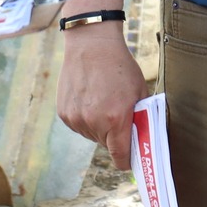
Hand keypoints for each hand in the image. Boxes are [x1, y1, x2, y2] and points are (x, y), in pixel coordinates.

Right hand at [57, 24, 147, 170]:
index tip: (130, 158)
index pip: (120, 157)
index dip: (127, 160)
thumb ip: (139, 118)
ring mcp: (76, 118)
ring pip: (92, 135)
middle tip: (118, 115)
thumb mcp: (139, 92)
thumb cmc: (120, 67)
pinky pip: (79, 126)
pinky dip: (85, 118)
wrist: (91, 45)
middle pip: (106, 145)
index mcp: (116, 119)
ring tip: (102, 101)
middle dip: (114, 136)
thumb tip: (141, 140)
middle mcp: (93, 122)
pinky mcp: (64, 113)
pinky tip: (89, 98)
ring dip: (99, 126)